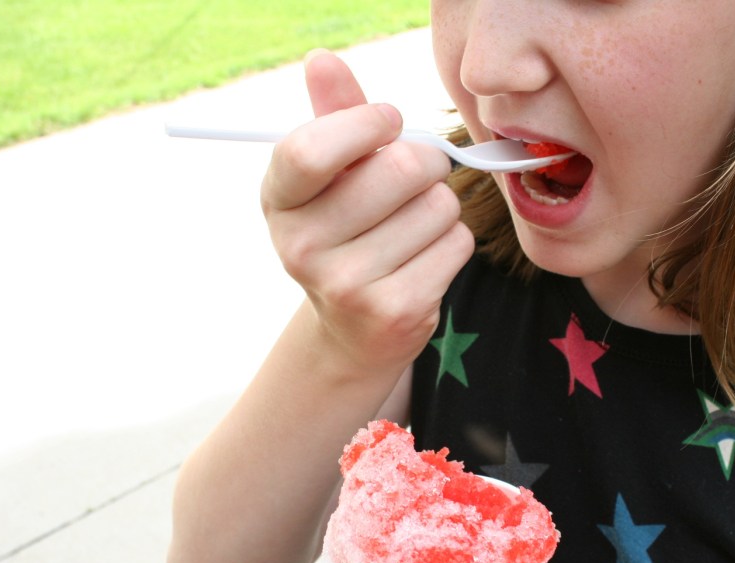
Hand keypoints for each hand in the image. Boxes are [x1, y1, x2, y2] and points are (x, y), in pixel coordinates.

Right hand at [261, 50, 474, 375]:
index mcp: (278, 200)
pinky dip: (453, 242)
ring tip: (414, 225)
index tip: (389, 121)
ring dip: (441, 205)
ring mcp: (346, 285)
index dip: (365, 123)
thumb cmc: (348, 230)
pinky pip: (457, 243)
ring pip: (438, 206)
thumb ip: (334, 117)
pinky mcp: (395, 311)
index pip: (311, 149)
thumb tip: (324, 61)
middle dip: (427, 160)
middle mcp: (300, 247)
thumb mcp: (329, 176)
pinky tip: (424, 257)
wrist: (353, 328)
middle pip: (400, 169)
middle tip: (419, 173)